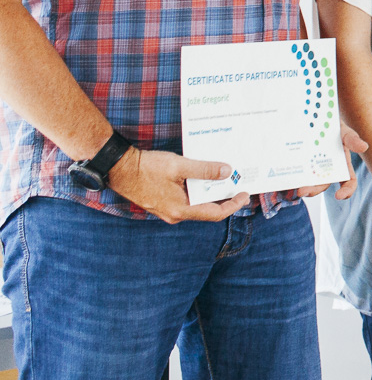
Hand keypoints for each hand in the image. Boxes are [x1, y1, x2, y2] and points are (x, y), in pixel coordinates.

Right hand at [106, 147, 249, 223]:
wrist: (118, 168)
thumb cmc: (146, 168)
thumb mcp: (179, 166)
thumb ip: (204, 170)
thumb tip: (227, 172)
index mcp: (180, 210)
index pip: (215, 214)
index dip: (233, 205)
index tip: (244, 195)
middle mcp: (175, 214)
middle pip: (207, 209)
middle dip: (224, 197)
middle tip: (238, 184)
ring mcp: (167, 209)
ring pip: (196, 204)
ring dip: (210, 192)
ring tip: (225, 179)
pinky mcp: (162, 202)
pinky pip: (186, 199)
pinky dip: (198, 190)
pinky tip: (203, 177)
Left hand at [294, 123, 367, 199]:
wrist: (314, 118)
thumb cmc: (333, 126)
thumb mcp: (343, 130)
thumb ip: (352, 139)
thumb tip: (364, 147)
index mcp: (342, 165)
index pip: (348, 182)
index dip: (346, 191)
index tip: (339, 196)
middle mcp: (327, 170)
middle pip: (322, 185)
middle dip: (314, 190)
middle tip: (302, 191)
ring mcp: (311, 168)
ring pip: (307, 183)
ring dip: (302, 188)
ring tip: (294, 188)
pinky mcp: (297, 165)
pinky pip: (294, 175)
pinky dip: (289, 179)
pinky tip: (284, 179)